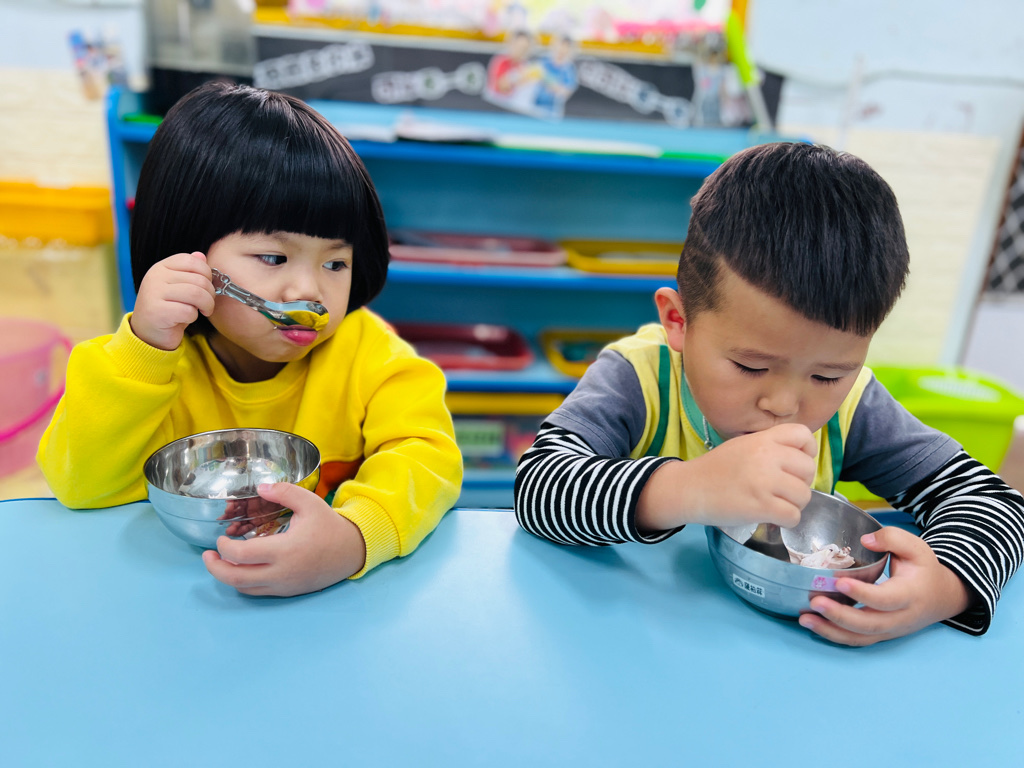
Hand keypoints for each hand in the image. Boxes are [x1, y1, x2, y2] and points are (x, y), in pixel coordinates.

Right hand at [130, 251, 215, 350]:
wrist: (148, 333)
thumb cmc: (169, 308)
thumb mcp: (179, 286)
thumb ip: (189, 271)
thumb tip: (201, 255)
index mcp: (162, 267)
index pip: (192, 261)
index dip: (206, 274)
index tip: (206, 287)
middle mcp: (155, 276)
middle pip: (199, 280)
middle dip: (210, 294)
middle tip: (208, 304)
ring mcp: (153, 293)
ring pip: (196, 294)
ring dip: (206, 305)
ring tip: (204, 310)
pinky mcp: (156, 311)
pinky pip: (188, 311)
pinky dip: (193, 317)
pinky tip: (186, 319)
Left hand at [201, 483, 367, 596]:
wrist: (351, 552)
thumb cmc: (329, 526)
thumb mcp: (310, 503)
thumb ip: (284, 492)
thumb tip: (259, 488)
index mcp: (284, 550)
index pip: (241, 555)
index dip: (224, 548)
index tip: (220, 539)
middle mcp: (281, 573)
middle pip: (236, 578)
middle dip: (215, 568)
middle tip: (207, 556)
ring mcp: (284, 585)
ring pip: (244, 588)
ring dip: (228, 577)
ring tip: (221, 562)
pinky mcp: (287, 592)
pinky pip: (258, 592)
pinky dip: (244, 582)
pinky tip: (242, 569)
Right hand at [637, 423, 817, 531]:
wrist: (689, 489)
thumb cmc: (715, 469)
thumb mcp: (743, 445)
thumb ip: (769, 447)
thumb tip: (798, 458)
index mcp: (762, 439)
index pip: (803, 435)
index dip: (807, 451)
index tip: (795, 464)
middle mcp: (766, 457)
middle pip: (808, 469)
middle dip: (800, 483)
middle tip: (782, 490)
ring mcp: (764, 482)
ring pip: (804, 496)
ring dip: (794, 504)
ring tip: (777, 505)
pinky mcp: (761, 506)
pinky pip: (793, 516)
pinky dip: (787, 521)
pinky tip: (773, 517)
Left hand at [798, 527, 972, 645]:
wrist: (942, 597)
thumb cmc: (924, 569)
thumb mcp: (917, 548)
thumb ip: (892, 538)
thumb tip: (866, 540)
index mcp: (911, 595)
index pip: (886, 599)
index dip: (863, 593)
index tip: (839, 581)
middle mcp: (900, 618)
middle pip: (869, 624)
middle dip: (839, 616)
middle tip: (814, 602)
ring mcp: (890, 630)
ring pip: (860, 638)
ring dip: (830, 631)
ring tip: (804, 619)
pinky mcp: (880, 635)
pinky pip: (857, 641)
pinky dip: (834, 636)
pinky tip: (813, 625)